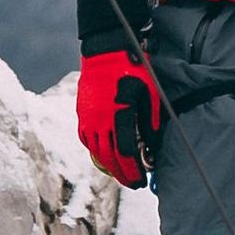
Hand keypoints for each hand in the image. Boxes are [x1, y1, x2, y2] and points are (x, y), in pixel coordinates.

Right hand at [77, 44, 162, 187]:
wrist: (106, 51)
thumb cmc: (134, 69)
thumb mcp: (149, 93)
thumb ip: (150, 121)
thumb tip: (152, 145)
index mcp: (119, 115)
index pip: (125, 153)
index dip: (133, 171)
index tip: (140, 181)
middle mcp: (100, 120)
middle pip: (109, 157)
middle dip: (122, 174)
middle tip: (132, 183)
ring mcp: (88, 117)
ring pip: (96, 151)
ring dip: (108, 165)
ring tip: (120, 172)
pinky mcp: (81, 113)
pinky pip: (87, 138)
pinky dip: (96, 150)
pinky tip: (105, 153)